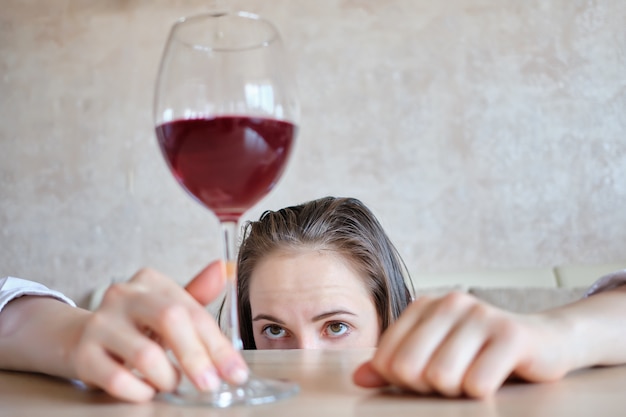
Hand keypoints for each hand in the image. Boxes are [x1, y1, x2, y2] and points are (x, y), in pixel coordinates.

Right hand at [70, 261, 247, 401]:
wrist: (80, 337)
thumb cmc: (136, 325)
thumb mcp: (167, 307)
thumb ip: (198, 295)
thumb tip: (225, 270)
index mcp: (151, 281)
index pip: (193, 311)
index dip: (218, 345)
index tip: (235, 372)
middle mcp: (124, 295)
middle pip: (170, 320)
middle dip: (197, 357)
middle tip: (211, 384)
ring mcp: (101, 323)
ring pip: (146, 354)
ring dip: (167, 377)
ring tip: (171, 383)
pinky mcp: (84, 353)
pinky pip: (118, 379)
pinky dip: (140, 391)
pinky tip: (146, 390)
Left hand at [353, 292, 570, 397]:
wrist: (543, 343)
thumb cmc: (479, 354)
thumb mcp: (433, 356)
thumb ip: (393, 366)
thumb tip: (358, 379)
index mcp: (424, 305)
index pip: (387, 358)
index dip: (403, 381)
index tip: (427, 377)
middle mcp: (449, 303)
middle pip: (410, 368)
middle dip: (428, 388)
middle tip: (453, 381)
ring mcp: (481, 315)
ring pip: (442, 377)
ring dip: (457, 391)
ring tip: (473, 377)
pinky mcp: (511, 335)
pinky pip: (477, 384)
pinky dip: (481, 393)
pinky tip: (495, 378)